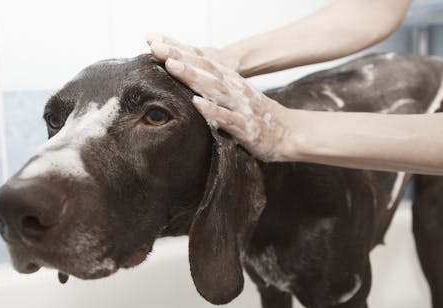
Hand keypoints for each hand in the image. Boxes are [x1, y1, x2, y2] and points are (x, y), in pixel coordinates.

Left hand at [146, 34, 291, 160]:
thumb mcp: (232, 95)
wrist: (288, 132)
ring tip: (172, 66)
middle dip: (179, 56)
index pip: (200, 60)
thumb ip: (211, 85)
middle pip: (204, 68)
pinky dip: (212, 110)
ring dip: (193, 76)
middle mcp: (233, 88)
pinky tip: (197, 103)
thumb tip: (183, 77)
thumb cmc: (255, 115)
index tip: (153, 40)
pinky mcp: (246, 127)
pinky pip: (227, 118)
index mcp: (228, 80)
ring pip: (214, 88)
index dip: (178, 48)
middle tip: (156, 47)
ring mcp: (239, 106)